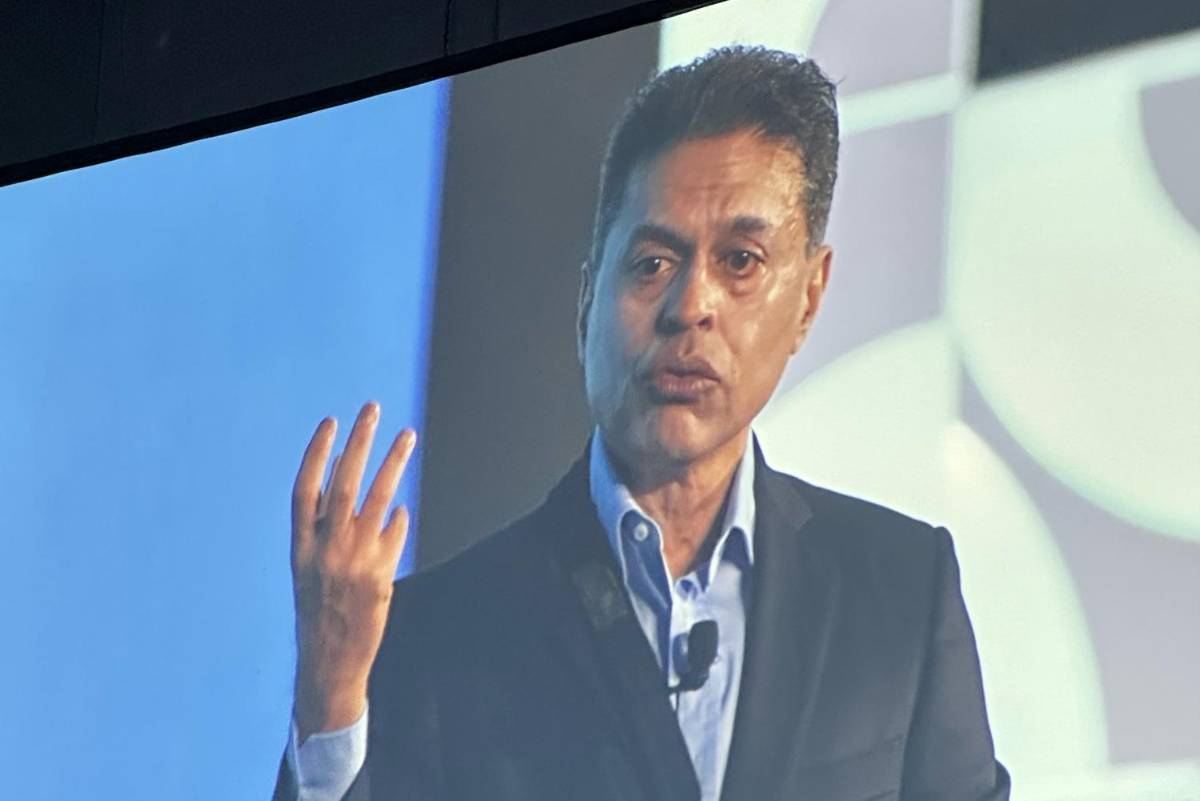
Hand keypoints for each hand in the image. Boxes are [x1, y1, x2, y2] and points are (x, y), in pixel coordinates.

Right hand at [290, 401, 415, 741]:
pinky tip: (401, 509)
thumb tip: (348, 472)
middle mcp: (325, 551)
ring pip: (377, 500)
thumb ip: (325, 524)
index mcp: (300, 548)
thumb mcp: (309, 567)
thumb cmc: (319, 609)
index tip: (331, 422)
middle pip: (344, 484)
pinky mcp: (380, 577)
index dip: (316, 454)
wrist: (329, 662)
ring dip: (393, 464)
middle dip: (360, 443)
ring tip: (408, 436)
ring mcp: (354, 563)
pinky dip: (398, 518)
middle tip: (372, 410)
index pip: (305, 490)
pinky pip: (394, 533)